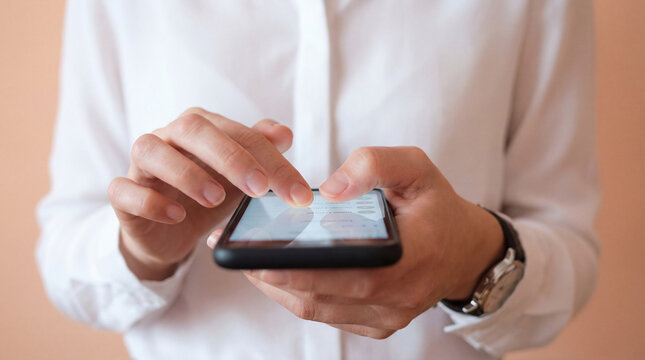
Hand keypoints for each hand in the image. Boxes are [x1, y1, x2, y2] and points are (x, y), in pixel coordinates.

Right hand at [108, 108, 312, 280]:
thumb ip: (261, 152)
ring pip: (150, 150)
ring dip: (186, 173)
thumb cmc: (208, 195)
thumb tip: (284, 133)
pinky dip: (150, 201)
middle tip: (259, 187)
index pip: (241, 134)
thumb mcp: (241, 178)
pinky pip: (124, 189)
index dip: (273, 161)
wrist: (169, 232)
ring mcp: (141, 163)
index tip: (298, 194)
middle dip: (230, 156)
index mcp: (203, 128)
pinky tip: (176, 216)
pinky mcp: (122, 194)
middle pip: (193, 128)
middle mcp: (169, 136)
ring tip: (215, 199)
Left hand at [208, 146, 503, 338]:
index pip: (347, 274)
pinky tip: (277, 275)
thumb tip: (330, 190)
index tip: (258, 259)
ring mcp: (389, 317)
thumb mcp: (417, 169)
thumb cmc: (437, 206)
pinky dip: (299, 296)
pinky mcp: (380, 325)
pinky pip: (329, 315)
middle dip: (273, 278)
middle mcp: (399, 298)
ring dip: (279, 289)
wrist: (465, 249)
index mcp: (411, 258)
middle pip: (322, 297)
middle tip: (236, 255)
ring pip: (319, 311)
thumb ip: (375, 166)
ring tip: (247, 262)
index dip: (299, 271)